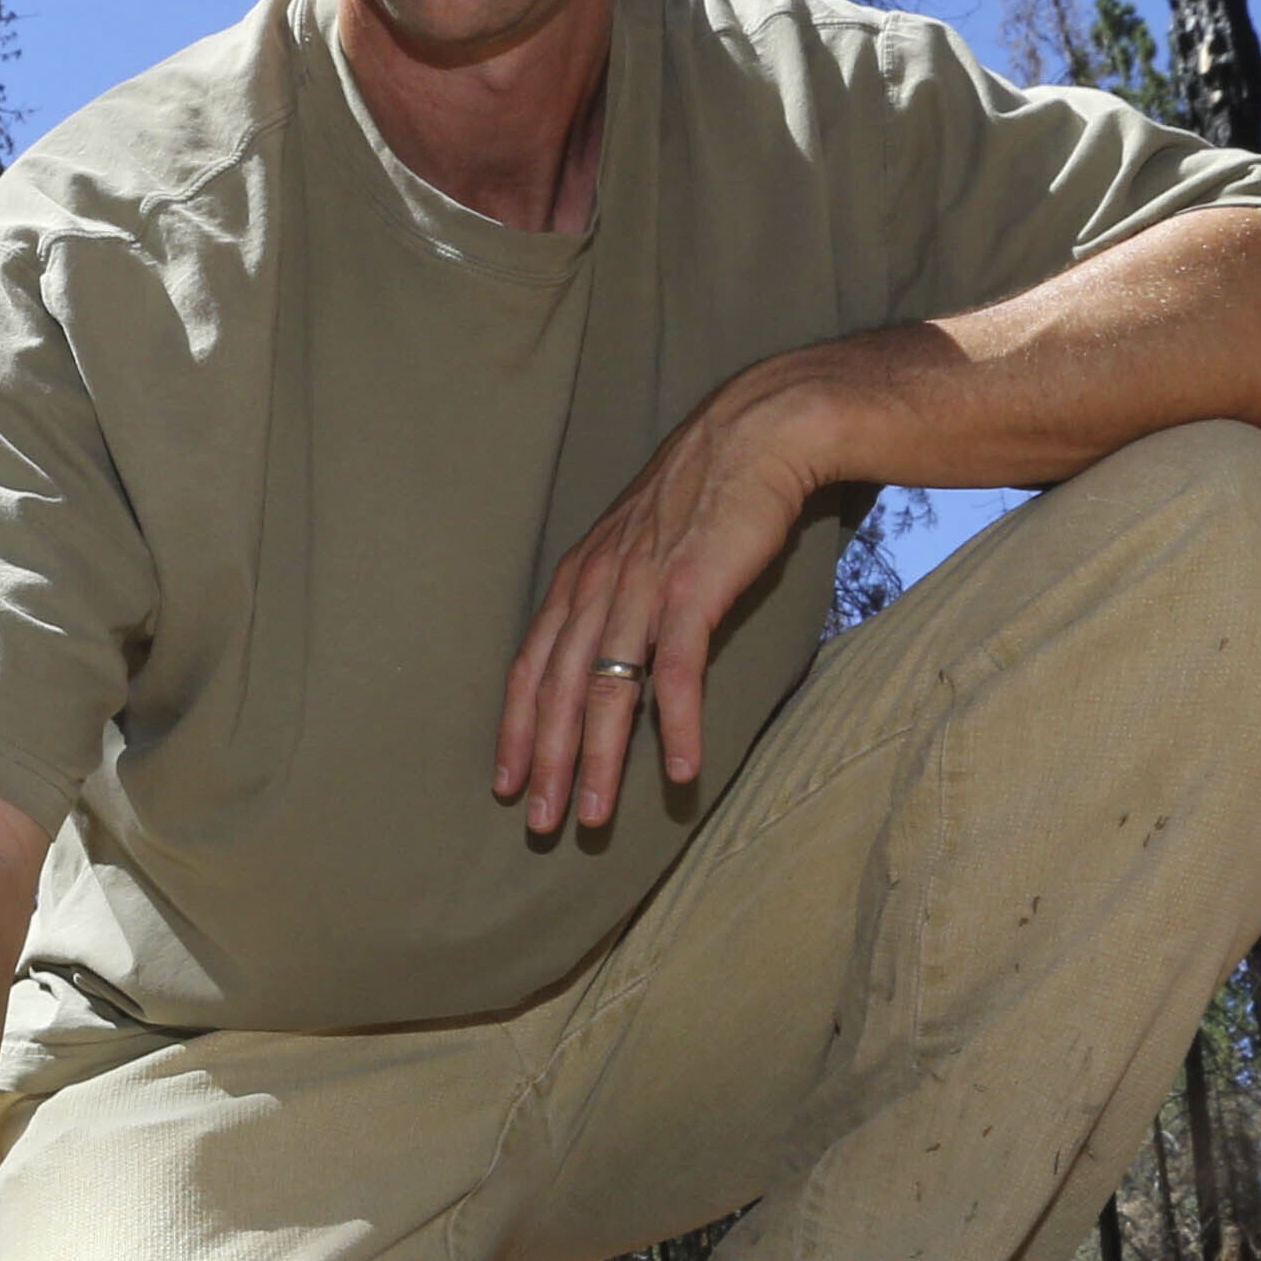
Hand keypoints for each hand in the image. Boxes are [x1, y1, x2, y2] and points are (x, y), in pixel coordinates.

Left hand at [496, 360, 825, 835]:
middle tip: (541, 825)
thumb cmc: (701, 493)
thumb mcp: (636, 544)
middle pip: (560, 692)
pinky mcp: (693, 592)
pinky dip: (678, 726)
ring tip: (595, 816)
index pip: (531, 667)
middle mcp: (597, 587)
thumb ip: (615, 596)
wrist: (753, 435)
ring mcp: (642, 590)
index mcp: (578, 579)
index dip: (516, 729)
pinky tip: (681, 771)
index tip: (506, 782)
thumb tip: (609, 651)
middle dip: (548, 763)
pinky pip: (679, 673)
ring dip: (600, 761)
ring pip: (609, 692)